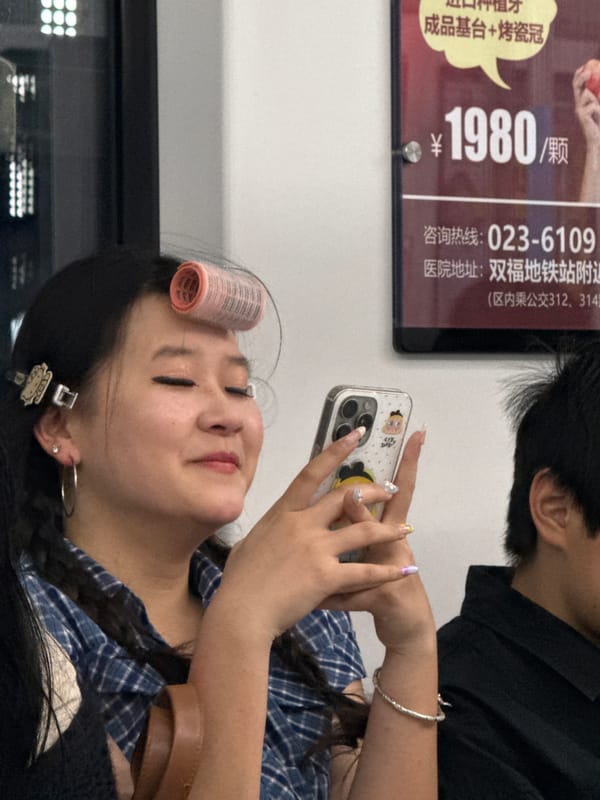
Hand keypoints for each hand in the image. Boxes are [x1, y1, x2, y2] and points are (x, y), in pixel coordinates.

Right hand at [215, 428, 409, 641]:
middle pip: (344, 499)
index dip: (334, 452)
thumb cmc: (240, 581)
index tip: (355, 435)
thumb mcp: (250, 544)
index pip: (311, 475)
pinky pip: (364, 571)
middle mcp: (302, 525)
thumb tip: (272, 525)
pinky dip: (387, 572)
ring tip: (406, 529)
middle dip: (372, 492)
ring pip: (362, 531)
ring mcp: (316, 549)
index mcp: (282, 513)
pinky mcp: (326, 575)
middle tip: (390, 490)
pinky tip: (404, 570)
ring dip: (388, 529)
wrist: (242, 611)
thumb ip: (269, 530)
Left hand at [323, 430, 434, 653]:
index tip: (416, 435)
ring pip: (374, 547)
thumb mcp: (375, 552)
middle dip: (384, 489)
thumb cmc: (384, 586)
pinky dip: (335, 597)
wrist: (407, 628)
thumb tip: (346, 497)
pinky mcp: (386, 597)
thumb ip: (359, 527)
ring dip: (358, 531)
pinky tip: (319, 599)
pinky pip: (356, 594)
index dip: (408, 463)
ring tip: (343, 520)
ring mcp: (393, 570)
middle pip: (394, 509)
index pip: (397, 491)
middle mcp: (394, 544)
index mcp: (387, 530)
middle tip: (375, 468)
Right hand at [574, 64, 599, 147]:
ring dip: (595, 98)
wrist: (598, 139)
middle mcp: (579, 103)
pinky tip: (598, 116)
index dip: (580, 72)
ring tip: (598, 108)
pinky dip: (598, 109)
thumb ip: (598, 95)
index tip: (588, 64)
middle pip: (576, 85)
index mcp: (583, 98)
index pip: (577, 81)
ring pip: (585, 95)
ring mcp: (579, 110)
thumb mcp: (599, 103)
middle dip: (581, 76)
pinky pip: (592, 106)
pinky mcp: (582, 117)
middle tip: (589, 72)